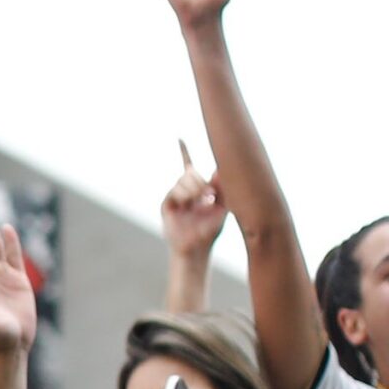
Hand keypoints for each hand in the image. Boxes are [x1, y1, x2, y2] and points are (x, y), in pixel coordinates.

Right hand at [160, 140, 227, 256]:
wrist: (197, 249)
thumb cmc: (211, 231)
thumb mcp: (223, 206)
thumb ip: (223, 187)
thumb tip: (221, 168)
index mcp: (197, 190)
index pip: (188, 167)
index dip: (183, 153)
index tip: (179, 139)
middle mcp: (184, 192)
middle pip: (190, 172)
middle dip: (201, 180)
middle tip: (210, 194)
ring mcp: (174, 198)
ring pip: (183, 180)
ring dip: (195, 188)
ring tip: (203, 201)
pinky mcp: (166, 205)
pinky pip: (175, 191)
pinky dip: (186, 195)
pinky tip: (192, 203)